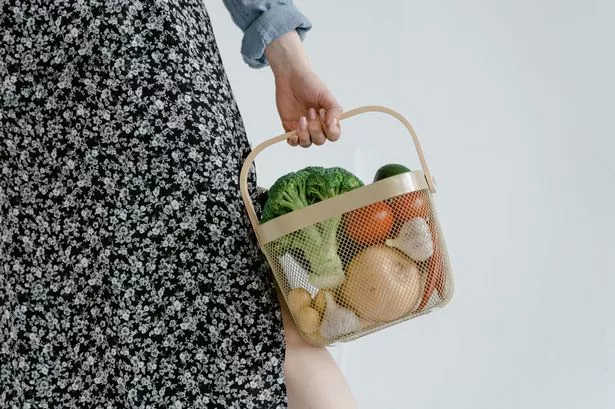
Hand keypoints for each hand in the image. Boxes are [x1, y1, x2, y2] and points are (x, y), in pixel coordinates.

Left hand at [265, 32, 341, 147]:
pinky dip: (294, 141)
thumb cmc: (310, 84)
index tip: (323, 115)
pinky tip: (293, 133)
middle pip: (319, 141)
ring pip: (307, 143)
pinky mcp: (290, 128)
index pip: (333, 135)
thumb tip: (334, 125)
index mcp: (328, 119)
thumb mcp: (326, 95)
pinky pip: (293, 143)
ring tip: (302, 118)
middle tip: (310, 111)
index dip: (330, 130)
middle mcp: (317, 126)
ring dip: (304, 134)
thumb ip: (334, 110)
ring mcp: (303, 129)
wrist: (290, 77)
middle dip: (315, 128)